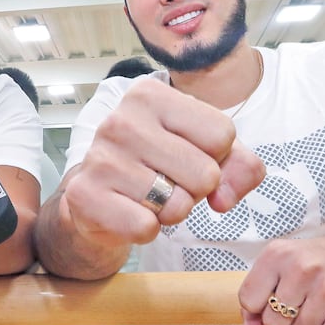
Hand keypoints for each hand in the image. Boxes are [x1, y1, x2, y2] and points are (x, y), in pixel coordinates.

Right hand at [61, 78, 264, 248]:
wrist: (97, 198)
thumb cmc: (155, 167)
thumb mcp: (204, 151)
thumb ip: (239, 165)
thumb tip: (224, 198)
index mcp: (150, 94)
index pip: (222, 133)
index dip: (215, 156)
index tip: (186, 154)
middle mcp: (122, 120)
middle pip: (205, 172)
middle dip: (195, 189)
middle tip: (166, 181)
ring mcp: (101, 157)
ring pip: (178, 204)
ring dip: (171, 211)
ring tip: (147, 196)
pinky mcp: (85, 195)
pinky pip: (146, 227)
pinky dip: (146, 230)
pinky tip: (129, 212)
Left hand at [237, 232, 324, 324]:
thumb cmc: (322, 260)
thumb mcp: (282, 267)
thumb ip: (258, 301)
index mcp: (278, 254)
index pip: (248, 300)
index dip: (259, 307)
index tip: (273, 297)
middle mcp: (302, 268)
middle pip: (273, 322)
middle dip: (285, 318)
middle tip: (302, 300)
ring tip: (320, 305)